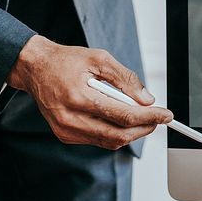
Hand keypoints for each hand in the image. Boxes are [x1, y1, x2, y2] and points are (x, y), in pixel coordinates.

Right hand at [7, 35, 172, 149]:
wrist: (35, 68)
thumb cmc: (66, 61)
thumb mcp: (100, 59)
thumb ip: (126, 79)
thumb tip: (146, 100)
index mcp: (78, 97)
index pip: (123, 115)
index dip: (149, 117)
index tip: (166, 115)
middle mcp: (70, 118)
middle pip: (118, 134)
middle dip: (143, 128)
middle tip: (157, 119)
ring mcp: (66, 130)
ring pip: (110, 141)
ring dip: (130, 132)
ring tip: (141, 117)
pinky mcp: (65, 135)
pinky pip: (98, 139)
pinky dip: (113, 132)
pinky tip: (118, 119)